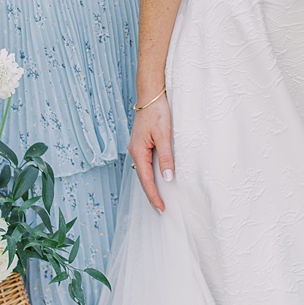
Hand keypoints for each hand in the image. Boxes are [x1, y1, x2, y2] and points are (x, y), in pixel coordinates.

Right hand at [130, 91, 173, 212]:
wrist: (151, 95)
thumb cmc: (158, 113)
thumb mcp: (164, 135)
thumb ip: (166, 157)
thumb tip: (168, 178)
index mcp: (138, 152)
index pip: (146, 180)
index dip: (154, 195)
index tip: (161, 208)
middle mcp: (135, 152)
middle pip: (143, 178)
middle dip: (151, 194)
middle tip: (161, 209)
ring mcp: (137, 148)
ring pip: (144, 171)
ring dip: (151, 185)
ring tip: (159, 198)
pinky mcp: (142, 143)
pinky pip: (146, 163)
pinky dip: (151, 174)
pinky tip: (158, 177)